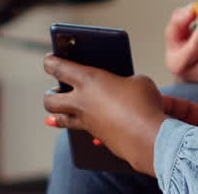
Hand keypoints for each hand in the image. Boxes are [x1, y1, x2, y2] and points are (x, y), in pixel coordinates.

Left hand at [43, 54, 167, 175]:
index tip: (49, 59)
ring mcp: (87, 122)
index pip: (59, 68)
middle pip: (50, 100)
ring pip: (60, 119)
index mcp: (88, 79)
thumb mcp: (136, 81)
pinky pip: (83, 130)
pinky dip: (83, 125)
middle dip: (49, 94)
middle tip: (54, 90)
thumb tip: (122, 88)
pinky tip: (89, 122)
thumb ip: (123, 81)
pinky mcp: (97, 136)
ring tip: (60, 110)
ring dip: (58, 114)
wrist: (148, 137)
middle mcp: (81, 102)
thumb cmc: (143, 103)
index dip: (51, 62)